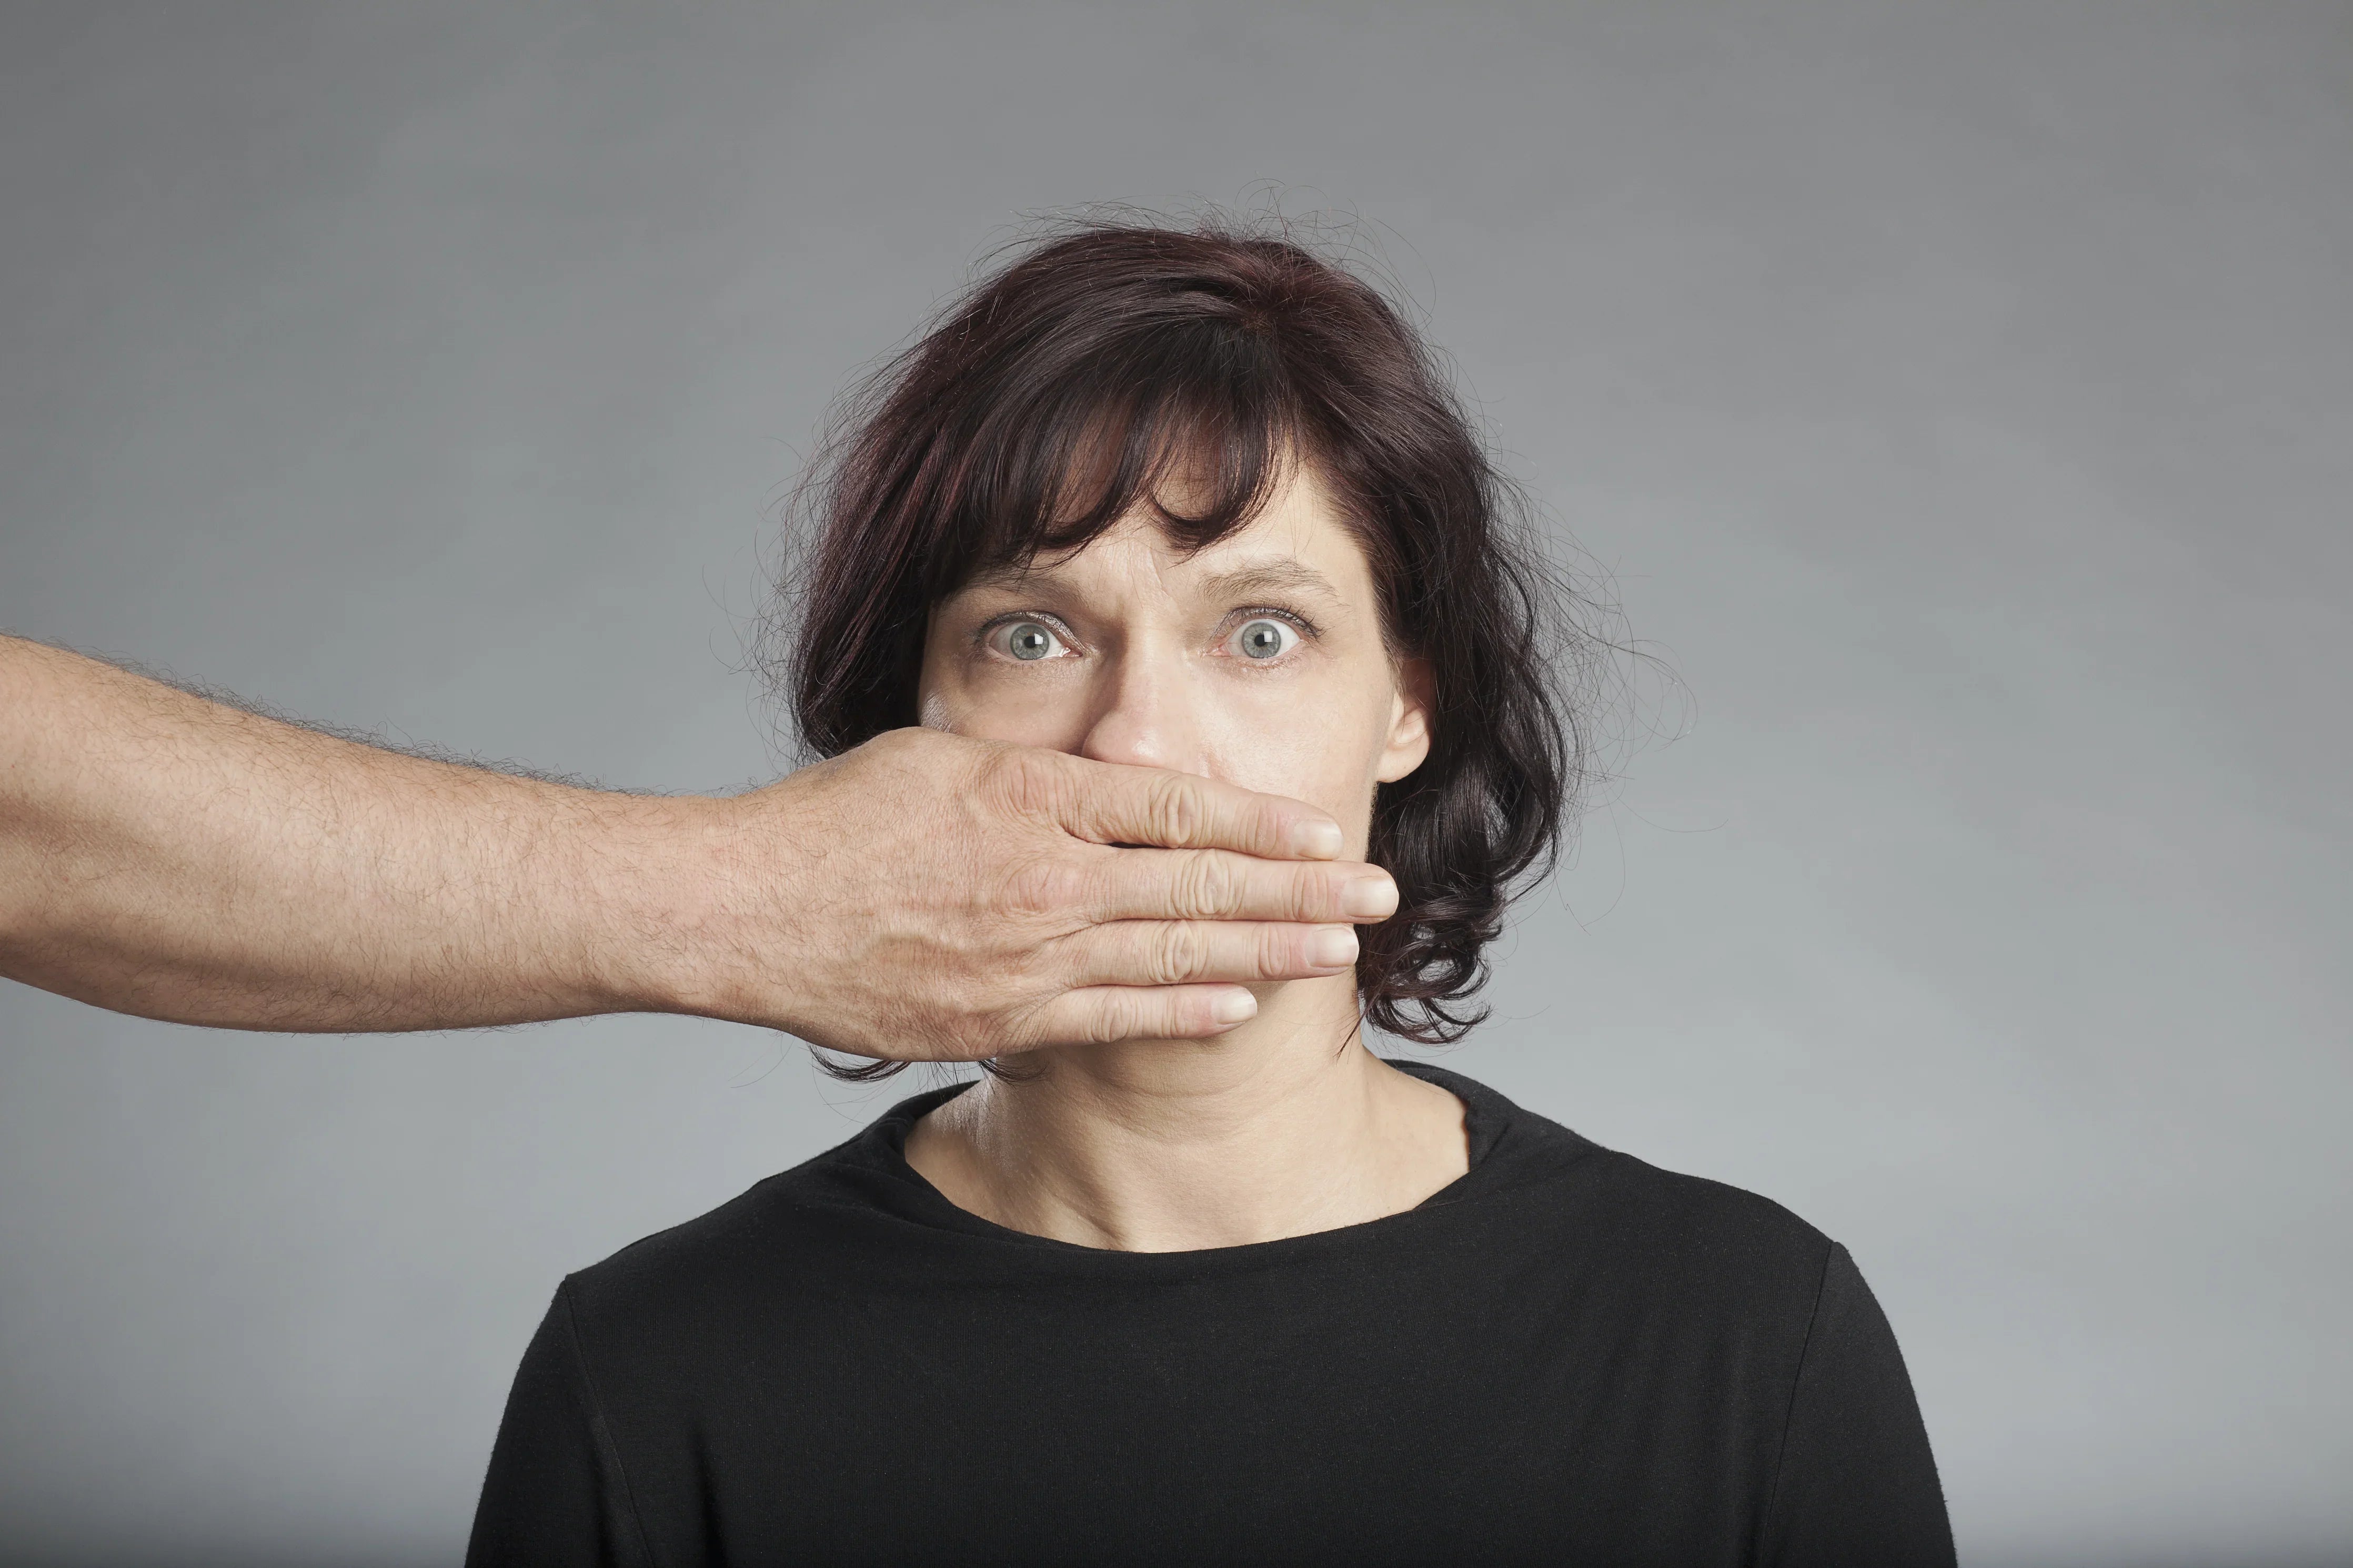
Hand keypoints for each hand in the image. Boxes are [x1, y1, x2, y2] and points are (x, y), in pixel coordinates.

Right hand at [666, 728, 1398, 1059]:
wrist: (744, 909)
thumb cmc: (836, 821)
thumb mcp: (942, 756)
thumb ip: (1036, 774)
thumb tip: (1109, 774)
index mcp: (1032, 798)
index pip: (1176, 807)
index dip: (1261, 822)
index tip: (1326, 832)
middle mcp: (1044, 878)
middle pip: (1199, 883)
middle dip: (1300, 892)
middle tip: (1380, 896)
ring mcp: (1024, 957)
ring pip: (1173, 954)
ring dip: (1267, 953)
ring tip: (1340, 952)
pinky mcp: (998, 1018)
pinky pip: (1112, 1018)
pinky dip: (1182, 1011)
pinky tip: (1242, 1005)